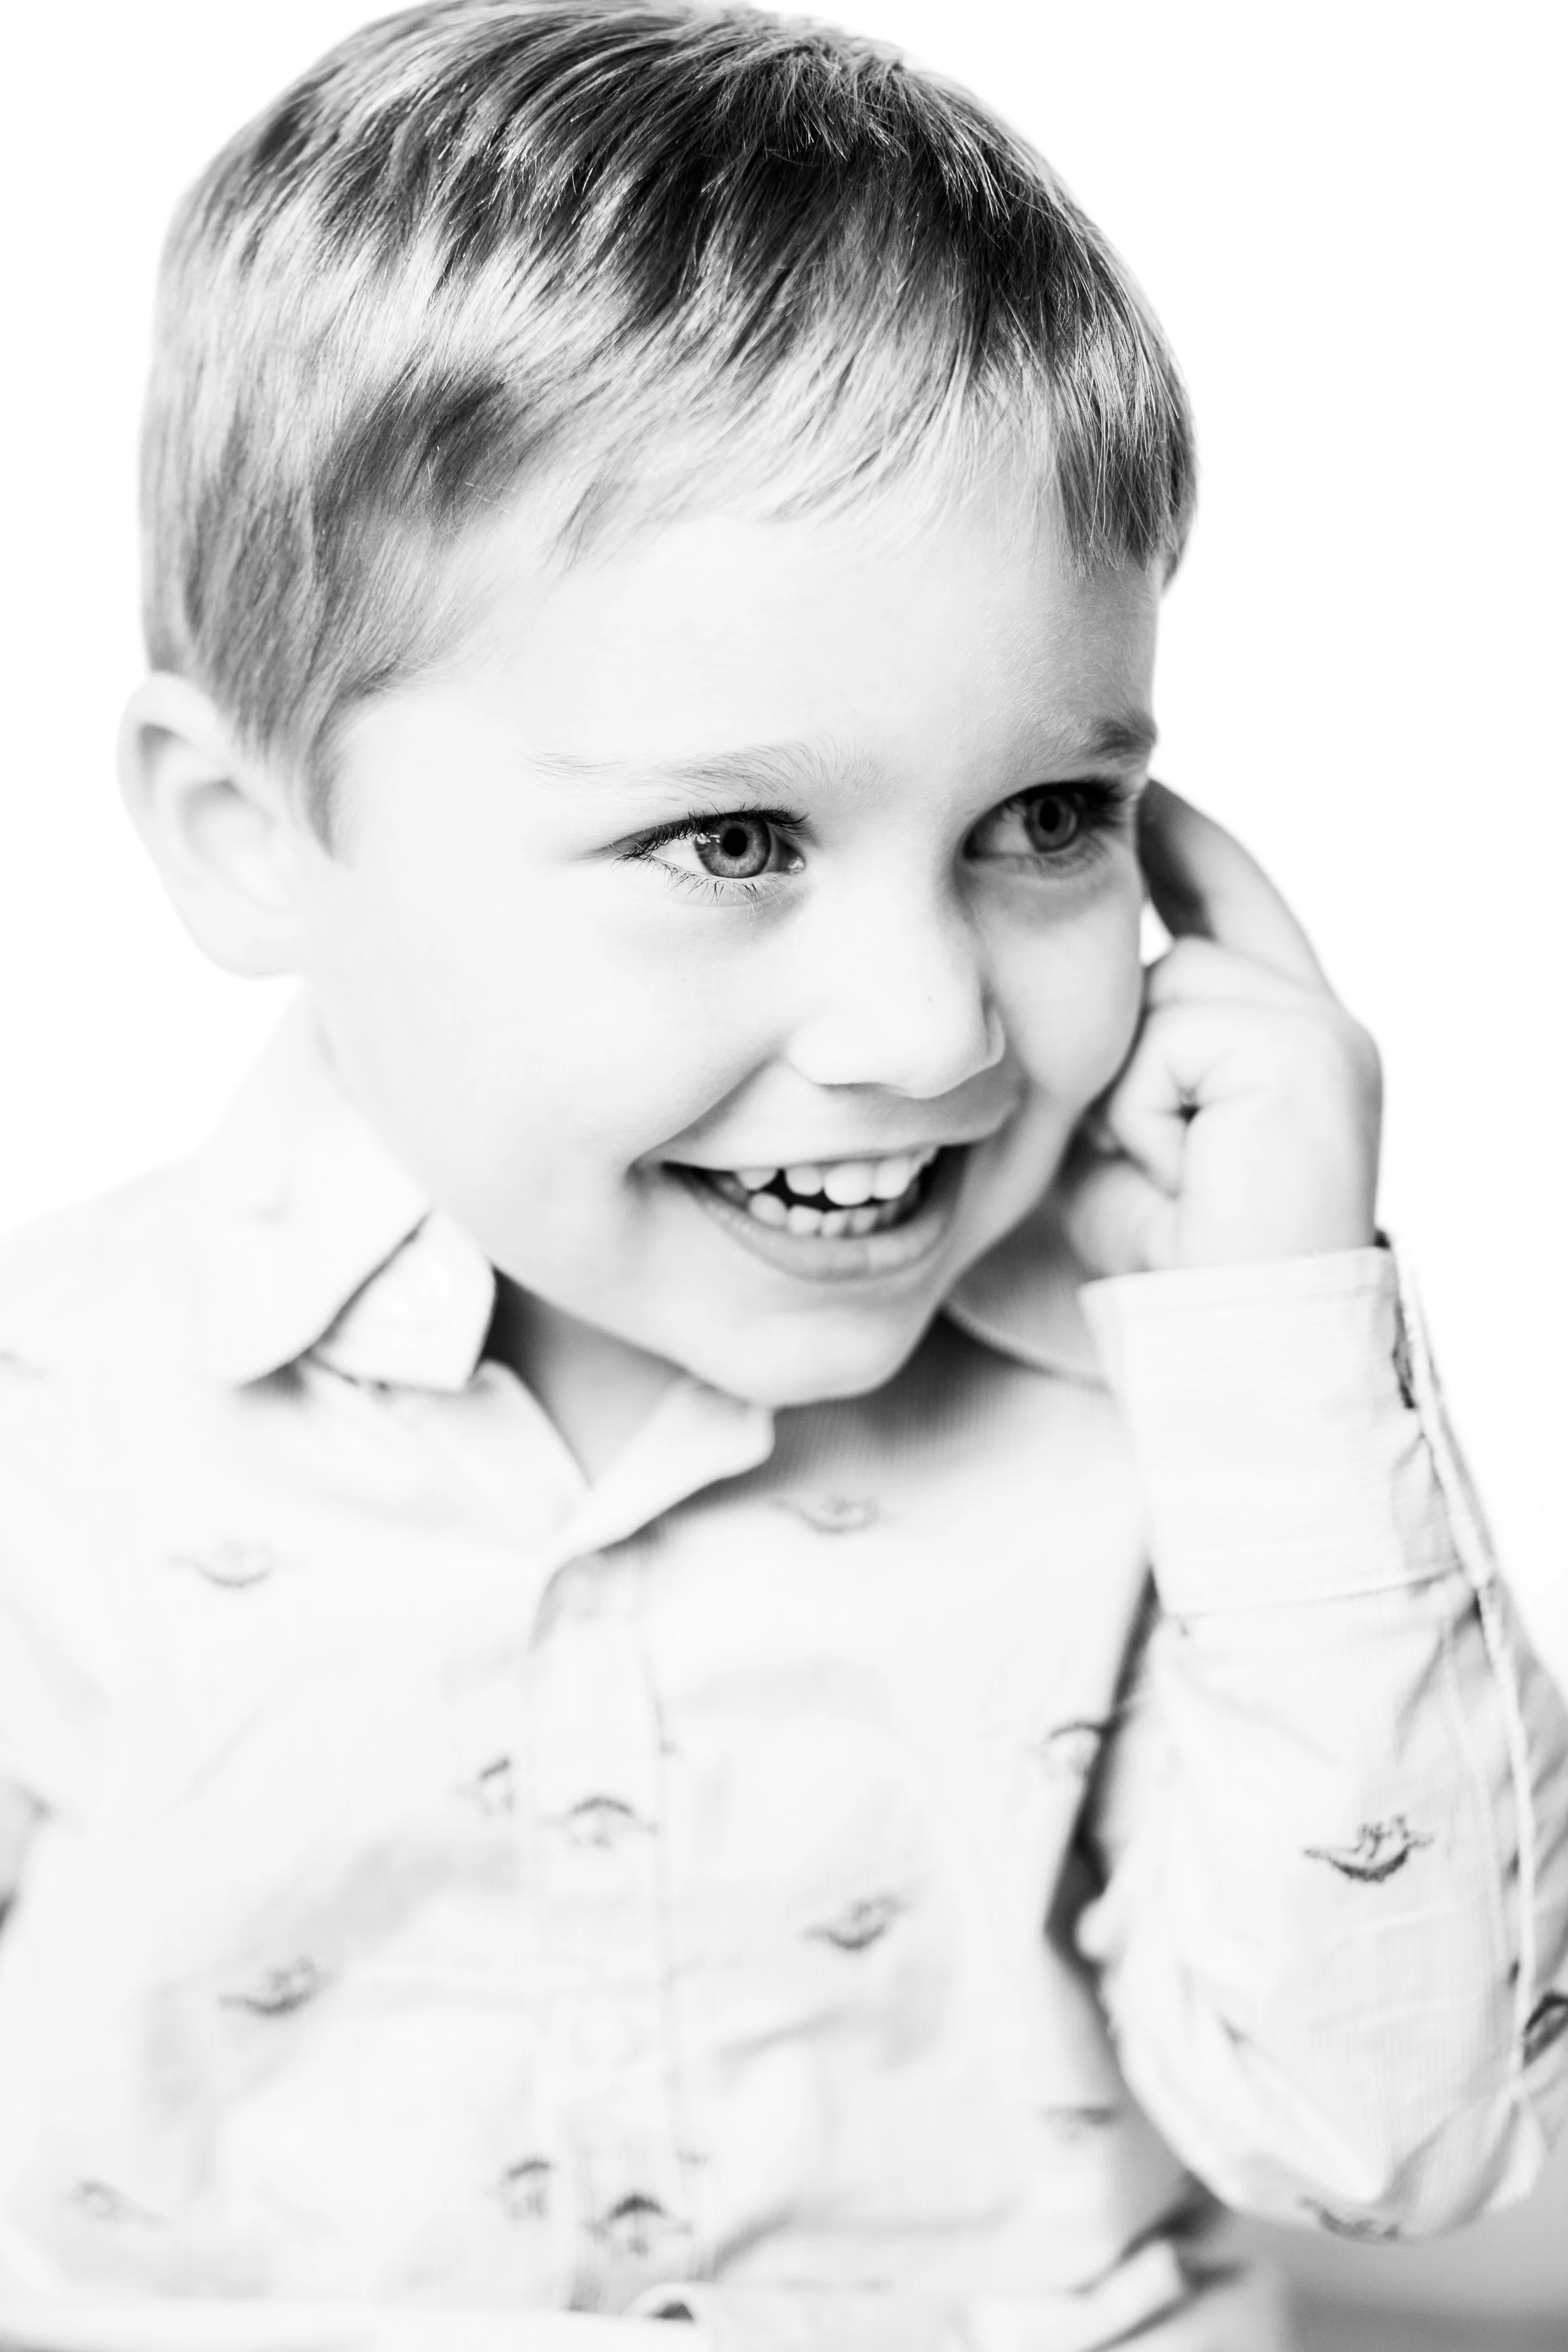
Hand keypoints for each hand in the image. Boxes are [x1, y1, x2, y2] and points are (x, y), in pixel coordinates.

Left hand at [1058, 782, 1381, 1276]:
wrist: (1229, 1339)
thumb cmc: (1165, 1261)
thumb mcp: (1118, 1137)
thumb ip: (1113, 1054)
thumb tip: (1057, 997)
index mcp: (1278, 1036)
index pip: (1225, 897)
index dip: (1179, 842)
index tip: (1141, 787)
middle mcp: (1312, 1019)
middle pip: (1168, 960)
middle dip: (1126, 1061)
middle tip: (1169, 1172)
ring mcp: (1316, 1029)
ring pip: (1162, 995)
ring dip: (1133, 1100)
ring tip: (1180, 1180)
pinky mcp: (1303, 1048)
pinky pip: (1171, 1038)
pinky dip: (1152, 1114)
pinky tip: (1193, 1175)